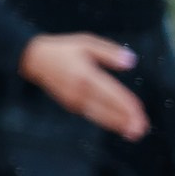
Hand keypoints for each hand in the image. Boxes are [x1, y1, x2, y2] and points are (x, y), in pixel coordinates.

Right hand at [17, 34, 147, 140]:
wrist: (34, 59)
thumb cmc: (64, 49)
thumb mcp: (86, 42)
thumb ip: (109, 52)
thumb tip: (131, 61)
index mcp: (86, 75)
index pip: (111, 92)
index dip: (126, 104)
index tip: (140, 112)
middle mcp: (80, 91)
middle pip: (106, 108)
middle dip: (124, 120)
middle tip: (141, 129)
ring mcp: (74, 101)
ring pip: (99, 116)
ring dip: (117, 125)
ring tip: (133, 133)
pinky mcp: (71, 105)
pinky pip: (92, 115)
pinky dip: (107, 122)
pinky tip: (120, 126)